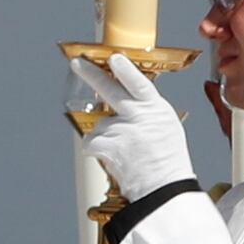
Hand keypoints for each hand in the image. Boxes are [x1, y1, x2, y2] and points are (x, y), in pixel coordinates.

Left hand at [79, 52, 196, 207]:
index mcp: (157, 110)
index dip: (125, 70)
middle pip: (110, 90)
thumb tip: (121, 104)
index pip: (140, 84)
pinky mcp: (108, 145)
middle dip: (92, 74)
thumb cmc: (166, 158)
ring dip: (106, 136)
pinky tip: (114, 157)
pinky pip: (92, 142)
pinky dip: (98, 150)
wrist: (163, 186)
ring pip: (100, 125)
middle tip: (77, 63)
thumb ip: (145, 112)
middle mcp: (140, 116)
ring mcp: (122, 130)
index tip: (114, 57)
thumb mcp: (166, 127)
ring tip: (125, 151)